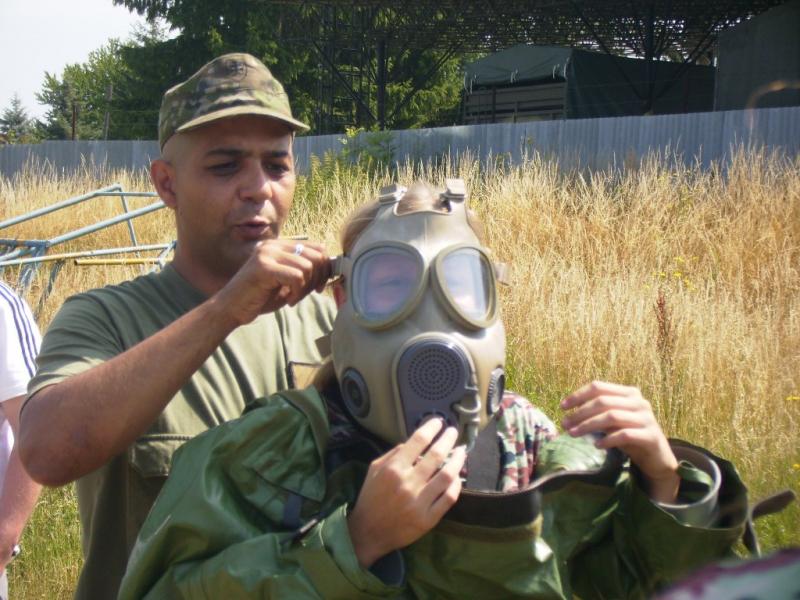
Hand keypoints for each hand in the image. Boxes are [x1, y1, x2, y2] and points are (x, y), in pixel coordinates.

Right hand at [217, 239, 331, 324]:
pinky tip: (289, 301)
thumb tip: (330, 267)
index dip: (325, 268)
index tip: (319, 286)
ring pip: (307, 267)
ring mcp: (267, 254)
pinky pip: (297, 277)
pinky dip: (298, 292)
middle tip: (307, 294)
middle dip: (318, 279)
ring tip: (294, 298)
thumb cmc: (260, 297)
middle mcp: (274, 245)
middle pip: (316, 256)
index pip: (316, 248)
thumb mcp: (287, 281)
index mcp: (280, 245)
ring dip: (306, 288)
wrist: (231, 308)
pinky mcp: (263, 267)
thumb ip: (304, 271)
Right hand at [347, 419, 465, 567]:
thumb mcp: (374, 469)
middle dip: (448, 439)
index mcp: (393, 469)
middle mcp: (408, 483)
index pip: (418, 441)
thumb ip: (394, 453)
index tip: (438, 422)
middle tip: (453, 432)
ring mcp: (419, 502)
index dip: (431, 428)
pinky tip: (458, 477)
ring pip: (447, 476)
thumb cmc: (371, 497)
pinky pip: (449, 498)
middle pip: (436, 455)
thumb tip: (414, 442)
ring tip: (461, 451)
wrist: (368, 532)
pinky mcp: (428, 519)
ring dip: (458, 460)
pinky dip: (456, 485)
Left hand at [560, 381, 679, 502]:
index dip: (578, 395)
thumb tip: (569, 414)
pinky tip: (596, 445)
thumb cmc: (630, 436)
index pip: (599, 387)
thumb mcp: (613, 422)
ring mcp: (647, 418)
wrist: (657, 458)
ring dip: (588, 425)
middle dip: (580, 413)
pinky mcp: (651, 436)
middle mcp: (639, 402)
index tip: (562, 406)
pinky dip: (608, 439)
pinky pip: (625, 434)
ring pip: (612, 416)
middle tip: (565, 424)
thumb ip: (597, 413)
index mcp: (629, 393)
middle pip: (603, 401)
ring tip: (573, 434)